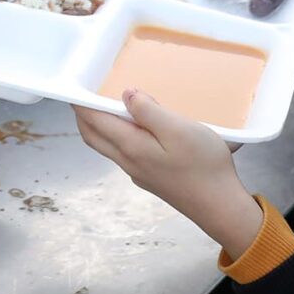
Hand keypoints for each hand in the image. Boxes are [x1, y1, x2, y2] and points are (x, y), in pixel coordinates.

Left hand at [77, 90, 265, 254]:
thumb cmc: (203, 165)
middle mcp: (128, 162)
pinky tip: (134, 129)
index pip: (94, 121)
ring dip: (100, 127)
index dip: (81, 104)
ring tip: (106, 107)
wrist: (220, 206)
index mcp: (130, 146)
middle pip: (94, 137)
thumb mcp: (178, 129)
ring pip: (108, 147)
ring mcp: (139, 173)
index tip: (73, 87)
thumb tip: (126, 94)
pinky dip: (117, 137)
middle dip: (84, 116)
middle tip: (83, 96)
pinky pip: (124, 154)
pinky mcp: (151, 179)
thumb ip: (148, 111)